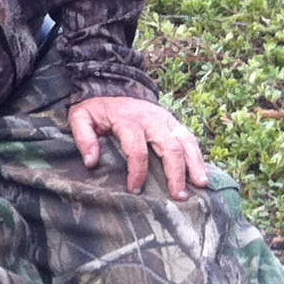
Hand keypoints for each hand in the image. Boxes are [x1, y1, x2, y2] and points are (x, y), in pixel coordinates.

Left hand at [68, 94, 209, 199]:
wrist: (111, 87)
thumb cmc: (97, 109)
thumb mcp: (81, 118)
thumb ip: (84, 138)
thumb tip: (92, 162)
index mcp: (129, 120)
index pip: (138, 150)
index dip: (138, 172)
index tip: (135, 190)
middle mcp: (152, 119)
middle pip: (170, 147)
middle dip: (176, 173)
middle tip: (179, 196)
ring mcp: (166, 119)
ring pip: (187, 141)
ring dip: (196, 163)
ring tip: (201, 184)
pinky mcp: (173, 121)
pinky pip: (189, 138)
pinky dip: (198, 155)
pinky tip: (201, 172)